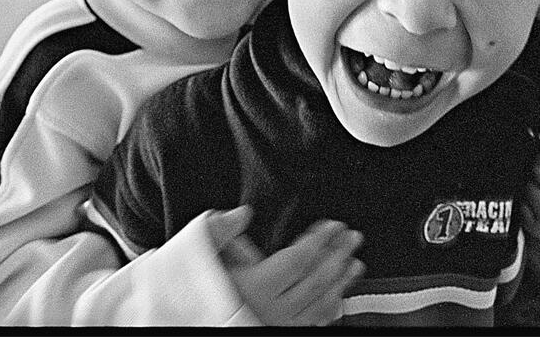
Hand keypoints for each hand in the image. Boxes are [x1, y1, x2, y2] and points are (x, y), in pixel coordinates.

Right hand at [207, 206, 364, 325]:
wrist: (184, 320)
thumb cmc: (194, 290)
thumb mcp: (200, 254)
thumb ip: (221, 231)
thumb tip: (242, 214)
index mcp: (254, 287)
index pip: (298, 260)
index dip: (320, 241)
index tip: (334, 226)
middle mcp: (269, 311)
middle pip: (316, 281)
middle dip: (338, 256)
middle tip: (353, 238)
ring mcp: (277, 325)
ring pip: (319, 304)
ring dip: (341, 282)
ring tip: (355, 264)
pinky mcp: (279, 333)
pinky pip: (313, 322)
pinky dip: (330, 308)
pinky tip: (338, 297)